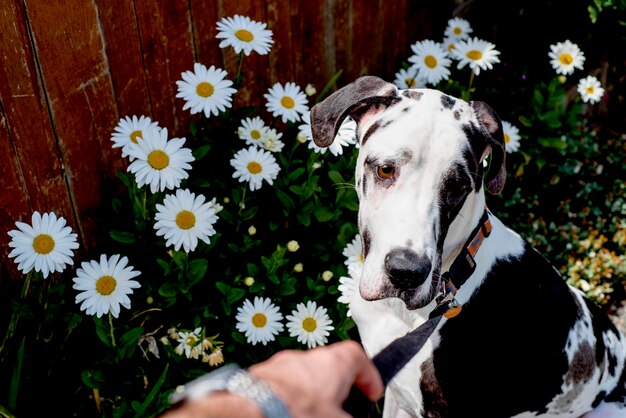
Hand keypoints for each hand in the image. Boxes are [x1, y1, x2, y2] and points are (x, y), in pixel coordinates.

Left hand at [249, 340, 383, 417]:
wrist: (252, 409)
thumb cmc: (296, 411)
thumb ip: (352, 416)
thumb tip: (354, 417)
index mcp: (335, 362)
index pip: (360, 357)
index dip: (369, 377)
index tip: (372, 393)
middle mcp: (310, 357)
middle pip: (333, 365)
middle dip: (340, 386)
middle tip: (344, 405)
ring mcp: (285, 363)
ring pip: (307, 374)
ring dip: (315, 390)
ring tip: (315, 411)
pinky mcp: (265, 374)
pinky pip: (286, 382)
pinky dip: (293, 394)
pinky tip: (291, 410)